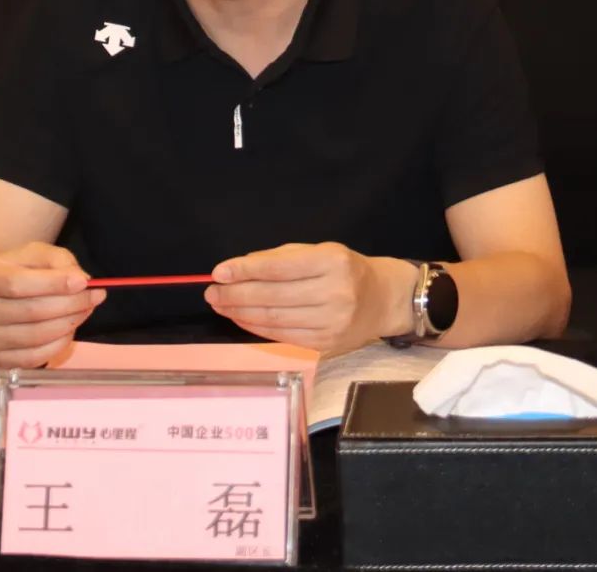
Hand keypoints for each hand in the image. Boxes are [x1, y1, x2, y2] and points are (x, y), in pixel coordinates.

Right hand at [0, 241, 105, 368]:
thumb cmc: (11, 271)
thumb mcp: (32, 254)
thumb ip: (57, 260)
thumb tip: (80, 281)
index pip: (17, 284)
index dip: (53, 284)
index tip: (83, 282)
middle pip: (30, 312)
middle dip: (71, 304)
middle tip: (96, 296)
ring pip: (35, 337)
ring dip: (69, 324)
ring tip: (85, 310)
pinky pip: (33, 358)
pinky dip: (58, 345)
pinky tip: (68, 330)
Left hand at [204, 242, 415, 353]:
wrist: (384, 300)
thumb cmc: (345, 269)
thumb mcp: (318, 251)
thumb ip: (280, 258)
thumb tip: (238, 268)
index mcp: (332, 262)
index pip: (278, 269)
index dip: (245, 271)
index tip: (219, 271)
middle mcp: (334, 293)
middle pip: (273, 297)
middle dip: (236, 294)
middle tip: (212, 292)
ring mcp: (332, 323)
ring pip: (275, 320)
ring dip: (241, 313)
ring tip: (220, 305)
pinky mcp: (327, 345)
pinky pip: (283, 336)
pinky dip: (257, 328)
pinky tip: (241, 319)